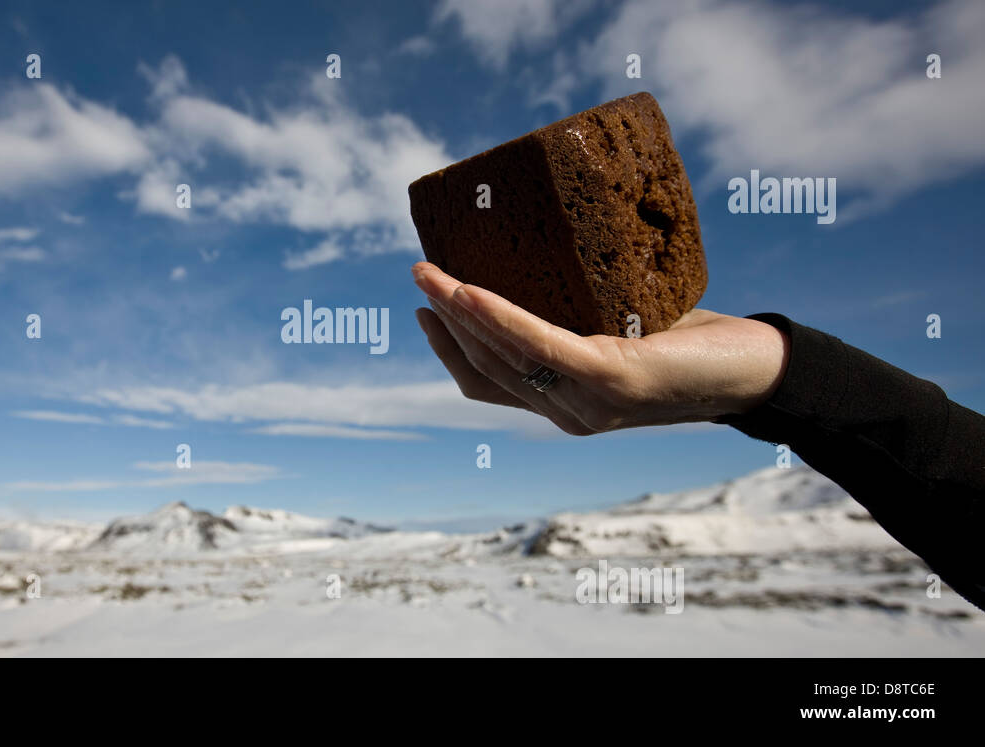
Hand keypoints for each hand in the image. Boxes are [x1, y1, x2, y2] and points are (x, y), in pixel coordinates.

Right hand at [411, 262, 789, 435]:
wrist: (763, 370)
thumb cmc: (700, 343)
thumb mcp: (627, 324)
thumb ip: (585, 313)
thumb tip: (549, 252)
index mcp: (567, 402)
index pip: (490, 381)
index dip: (450, 345)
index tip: (427, 305)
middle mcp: (569, 412)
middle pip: (486, 369)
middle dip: (443, 323)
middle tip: (421, 274)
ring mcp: (587, 403)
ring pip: (502, 357)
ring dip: (458, 312)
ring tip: (431, 274)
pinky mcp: (610, 381)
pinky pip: (538, 345)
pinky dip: (498, 318)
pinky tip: (470, 292)